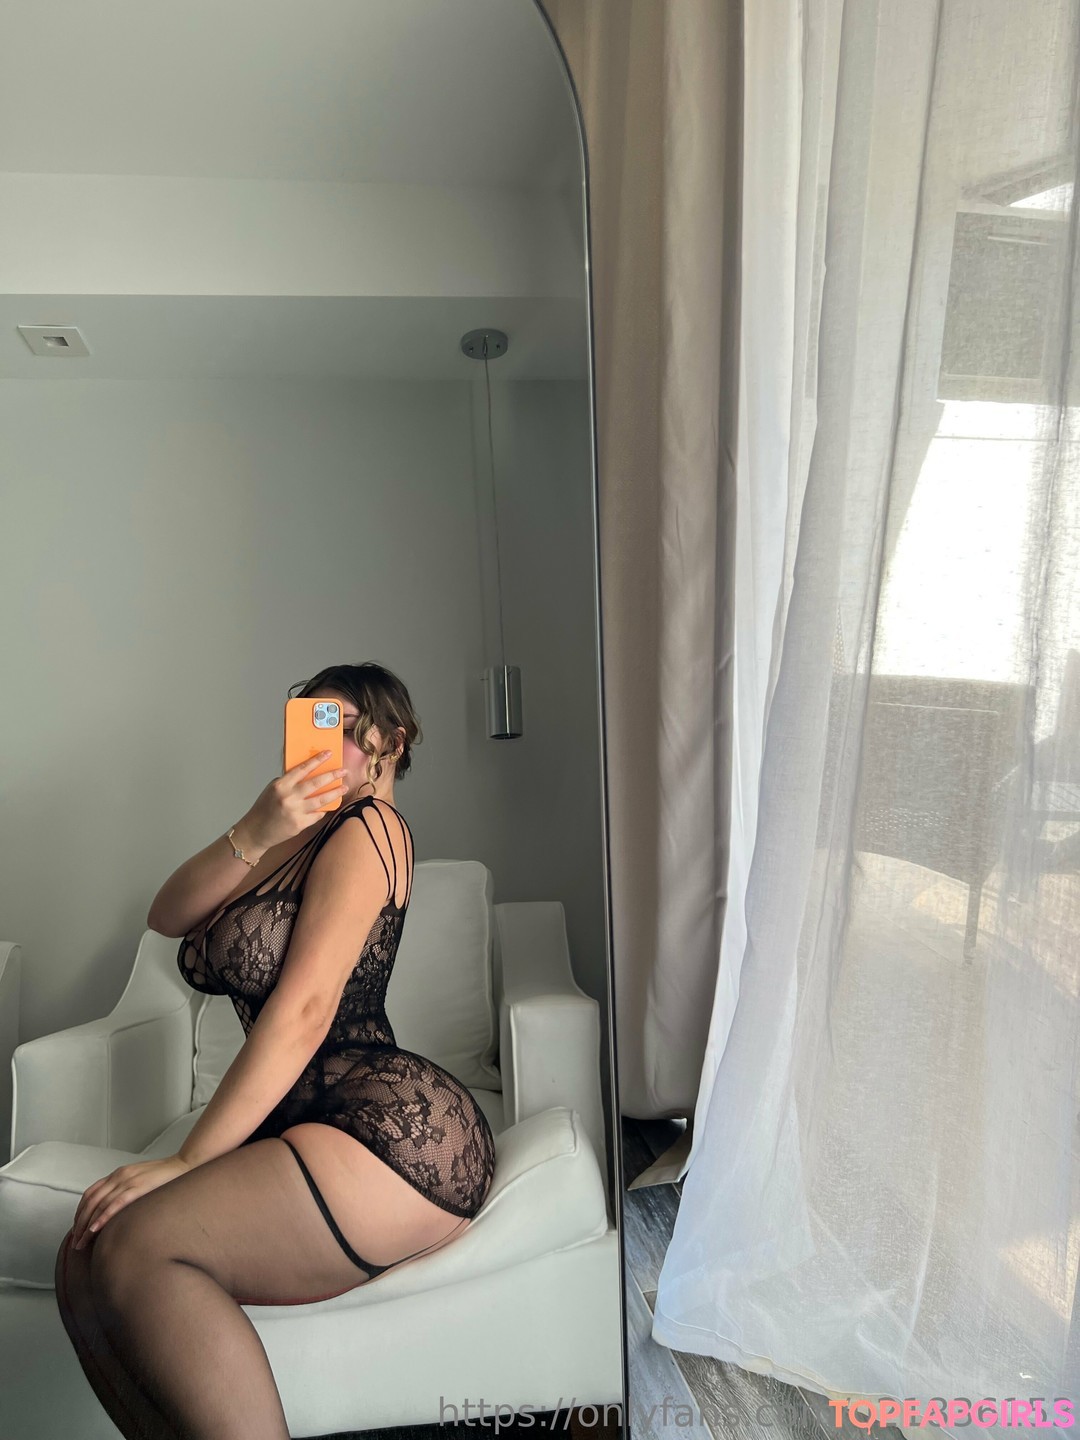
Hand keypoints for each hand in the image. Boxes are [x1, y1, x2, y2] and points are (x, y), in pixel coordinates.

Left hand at [70, 1155, 191, 1249]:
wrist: (186, 1166)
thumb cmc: (166, 1178)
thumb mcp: (140, 1182)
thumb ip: (127, 1192)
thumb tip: (115, 1214)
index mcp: (119, 1174)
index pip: (90, 1193)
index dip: (80, 1213)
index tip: (76, 1230)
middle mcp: (119, 1175)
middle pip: (90, 1200)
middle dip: (79, 1223)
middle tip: (75, 1242)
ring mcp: (128, 1180)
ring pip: (99, 1204)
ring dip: (86, 1225)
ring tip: (81, 1243)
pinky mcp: (138, 1187)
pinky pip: (115, 1204)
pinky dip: (102, 1217)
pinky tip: (94, 1230)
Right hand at [242, 752, 349, 851]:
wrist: (256, 831)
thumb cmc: (264, 808)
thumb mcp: (273, 789)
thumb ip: (289, 781)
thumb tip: (308, 773)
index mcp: (281, 785)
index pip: (302, 769)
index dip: (317, 760)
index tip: (328, 754)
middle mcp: (288, 797)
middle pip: (316, 783)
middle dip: (332, 775)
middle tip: (343, 771)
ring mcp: (295, 811)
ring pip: (321, 800)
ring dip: (335, 793)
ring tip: (344, 788)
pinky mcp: (300, 824)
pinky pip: (317, 814)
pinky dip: (323, 810)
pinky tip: (329, 805)